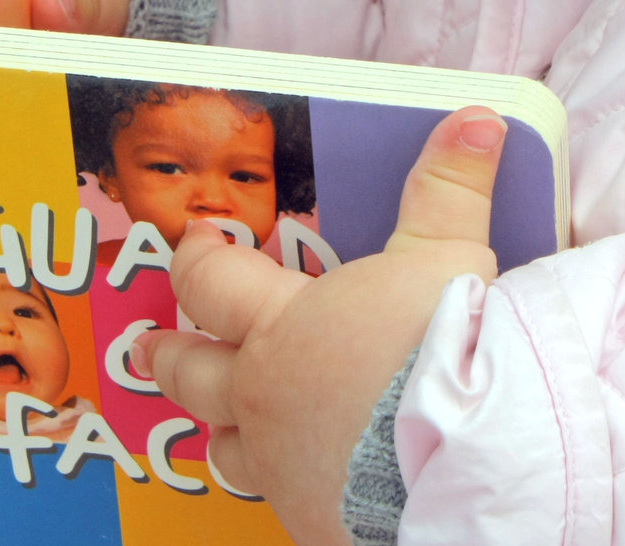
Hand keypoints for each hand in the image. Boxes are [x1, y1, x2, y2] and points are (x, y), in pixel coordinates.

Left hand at [139, 106, 507, 544]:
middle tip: (150, 348)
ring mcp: (285, 467)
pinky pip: (284, 501)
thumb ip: (451, 186)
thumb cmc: (442, 345)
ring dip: (222, 432)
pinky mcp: (317, 520)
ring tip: (216, 429)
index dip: (200, 258)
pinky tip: (305, 481)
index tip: (193, 242)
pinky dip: (289, 485)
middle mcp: (266, 398)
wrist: (465, 451)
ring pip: (228, 449)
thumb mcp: (449, 253)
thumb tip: (474, 119)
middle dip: (172, 355)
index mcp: (283, 327)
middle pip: (194, 374)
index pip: (213, 283)